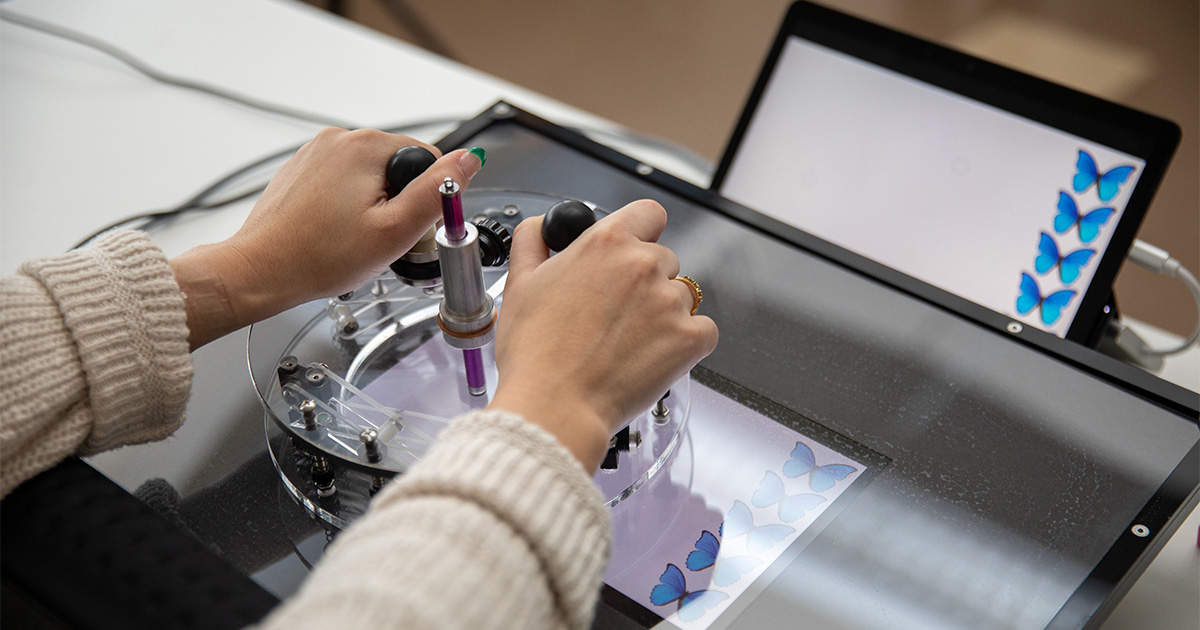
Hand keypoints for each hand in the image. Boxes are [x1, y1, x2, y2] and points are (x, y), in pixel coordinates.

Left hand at [169, 127, 483, 348]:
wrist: (260, 270)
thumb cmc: (318, 257)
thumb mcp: (395, 231)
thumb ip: (437, 191)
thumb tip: (468, 160)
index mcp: (366, 147)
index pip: (427, 161)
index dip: (425, 201)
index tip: (404, 229)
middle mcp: (339, 139)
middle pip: (398, 168)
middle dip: (397, 203)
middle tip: (378, 239)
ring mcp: (317, 153)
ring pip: (371, 177)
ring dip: (372, 206)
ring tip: (352, 238)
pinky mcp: (302, 169)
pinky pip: (343, 182)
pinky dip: (346, 206)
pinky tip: (333, 232)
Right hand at [488, 200, 718, 471]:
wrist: (554, 405)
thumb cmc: (534, 352)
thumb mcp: (518, 284)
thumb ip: (533, 242)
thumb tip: (542, 227)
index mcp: (606, 243)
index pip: (649, 214)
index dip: (641, 232)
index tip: (632, 251)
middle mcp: (644, 265)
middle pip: (664, 259)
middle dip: (644, 282)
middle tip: (615, 314)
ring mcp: (670, 302)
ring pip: (681, 296)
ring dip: (663, 314)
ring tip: (628, 342)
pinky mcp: (690, 339)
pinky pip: (704, 330)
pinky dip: (685, 343)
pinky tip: (653, 356)